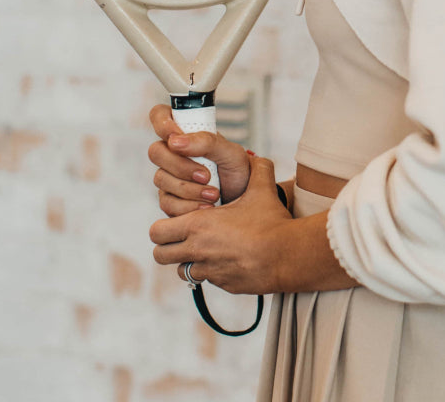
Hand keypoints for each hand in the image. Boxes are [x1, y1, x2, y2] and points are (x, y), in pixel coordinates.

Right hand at [148, 104, 250, 214]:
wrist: (244, 199)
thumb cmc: (237, 171)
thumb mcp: (230, 152)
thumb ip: (206, 142)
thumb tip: (176, 141)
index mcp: (187, 133)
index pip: (161, 115)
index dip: (162, 123)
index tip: (175, 137)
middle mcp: (173, 153)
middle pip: (156, 151)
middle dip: (181, 166)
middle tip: (205, 175)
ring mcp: (169, 176)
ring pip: (161, 179)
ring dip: (189, 189)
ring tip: (213, 193)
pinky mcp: (170, 199)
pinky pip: (168, 203)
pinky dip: (189, 206)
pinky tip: (205, 206)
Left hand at [150, 153, 291, 293]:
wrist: (287, 255)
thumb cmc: (271, 222)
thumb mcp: (262, 190)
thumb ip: (256, 169)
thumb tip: (254, 158)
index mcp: (199, 225)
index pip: (157, 231)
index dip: (164, 225)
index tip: (178, 220)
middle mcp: (197, 250)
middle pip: (160, 254)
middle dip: (168, 246)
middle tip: (184, 236)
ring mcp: (209, 271)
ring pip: (181, 270)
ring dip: (189, 260)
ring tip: (207, 248)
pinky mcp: (222, 285)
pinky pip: (206, 279)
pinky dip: (211, 270)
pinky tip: (229, 258)